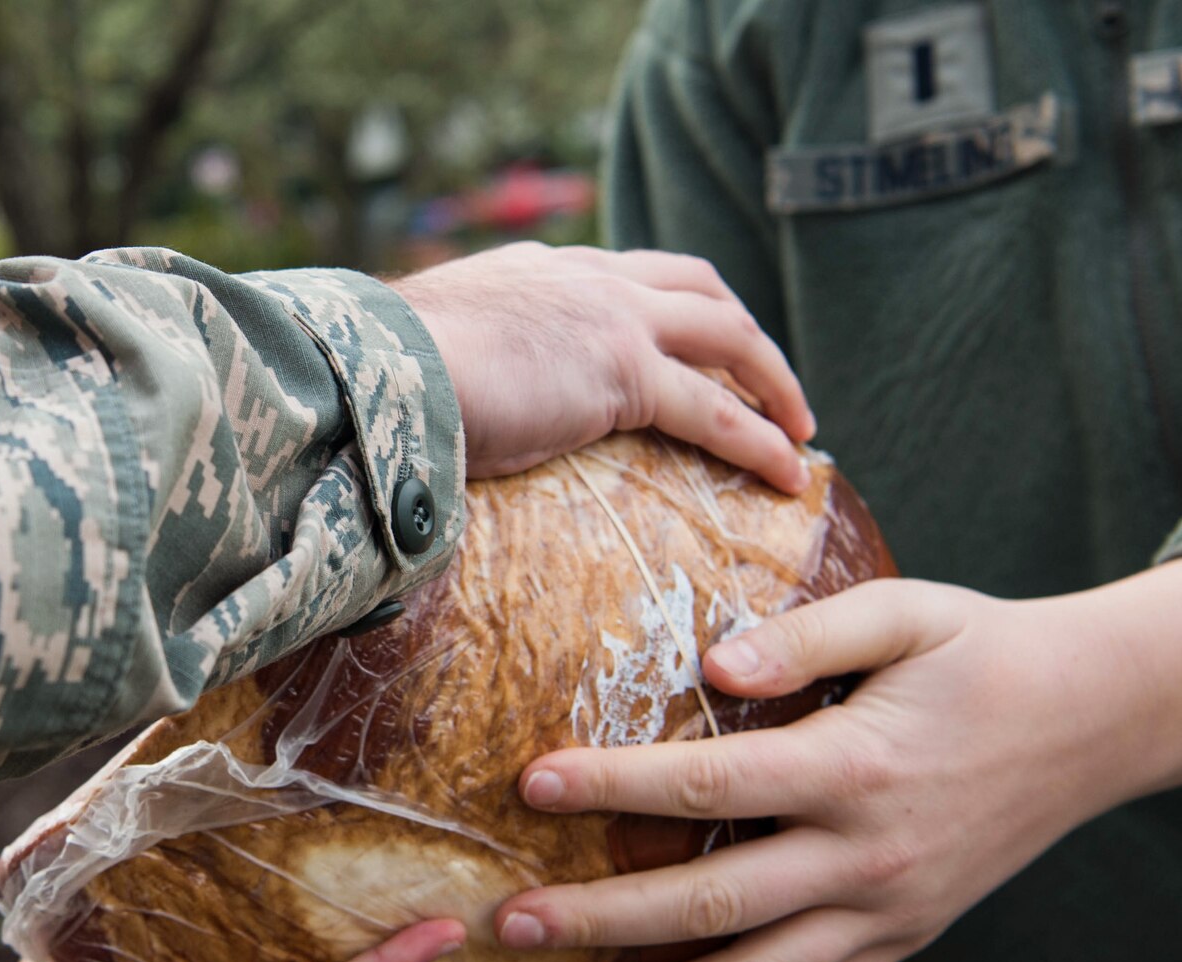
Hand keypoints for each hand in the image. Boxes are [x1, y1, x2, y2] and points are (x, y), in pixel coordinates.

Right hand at [392, 243, 814, 491]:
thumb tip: (436, 405)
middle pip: (700, 289)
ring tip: (801, 430)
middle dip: (744, 334)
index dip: (672, 309)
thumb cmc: (383, 373)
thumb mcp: (433, 348)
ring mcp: (615, 319)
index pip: (629, 276)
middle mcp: (589, 277)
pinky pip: (718, 411)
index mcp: (542, 268)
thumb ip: (461, 360)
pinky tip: (790, 473)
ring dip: (774, 382)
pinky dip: (762, 442)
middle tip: (768, 383)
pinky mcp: (626, 374)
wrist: (380, 366)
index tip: (690, 346)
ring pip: (729, 337)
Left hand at [492, 560, 1181, 961]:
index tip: (528, 783)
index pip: (711, 783)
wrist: (1097, 720)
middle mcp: (869, 856)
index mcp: (857, 766)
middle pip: (715, 904)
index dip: (614, 785)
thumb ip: (811, 633)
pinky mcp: (900, 941)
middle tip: (509, 927)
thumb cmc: (983, 651)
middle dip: (605, 922)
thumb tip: (715, 666)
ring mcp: (888, 913)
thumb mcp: (910, 612)